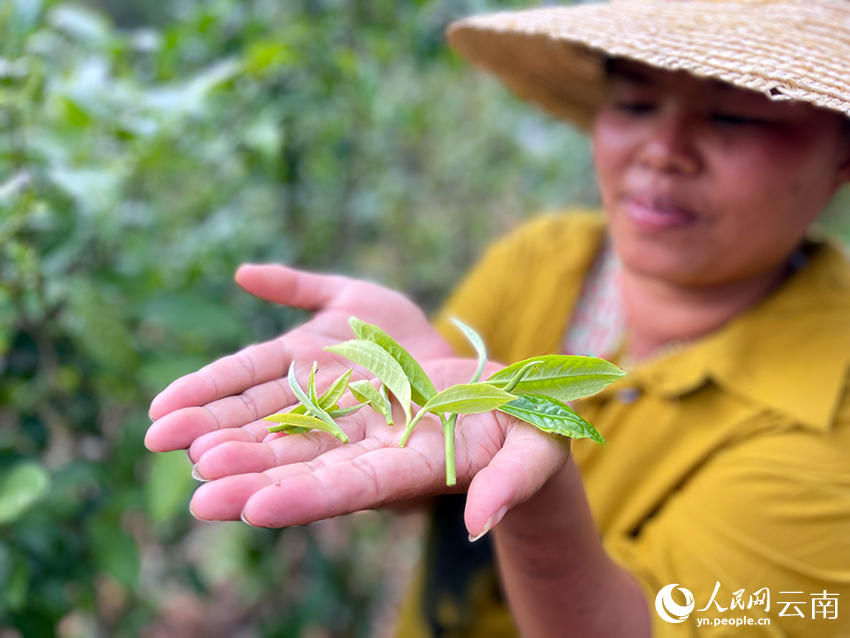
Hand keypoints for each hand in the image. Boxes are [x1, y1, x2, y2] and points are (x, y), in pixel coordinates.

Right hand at [145, 264, 452, 459]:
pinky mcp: (373, 454)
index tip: (158, 409)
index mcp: (297, 360)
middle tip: (160, 442)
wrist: (458, 368)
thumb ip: (298, 288)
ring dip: (245, 461)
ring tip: (203, 474)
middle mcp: (309, 399)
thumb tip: (241, 274)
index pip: (240, 375)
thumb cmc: (399, 333)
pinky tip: (263, 501)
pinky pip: (334, 470)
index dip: (201, 390)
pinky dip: (301, 485)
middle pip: (253, 416)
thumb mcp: (351, 298)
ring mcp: (340, 427)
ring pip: (284, 446)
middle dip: (209, 429)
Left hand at [187, 360, 571, 538]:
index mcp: (418, 471)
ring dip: (243, 445)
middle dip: (255, 482)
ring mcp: (363, 426)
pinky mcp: (357, 396)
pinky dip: (261, 405)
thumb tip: (482, 522)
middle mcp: (377, 455)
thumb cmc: (534, 437)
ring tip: (184, 449)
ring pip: (293, 437)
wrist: (511, 408)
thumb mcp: (534, 453)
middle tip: (198, 497)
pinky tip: (215, 410)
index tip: (256, 509)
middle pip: (309, 471)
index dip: (308, 499)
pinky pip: (303, 400)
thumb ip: (511, 484)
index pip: (357, 489)